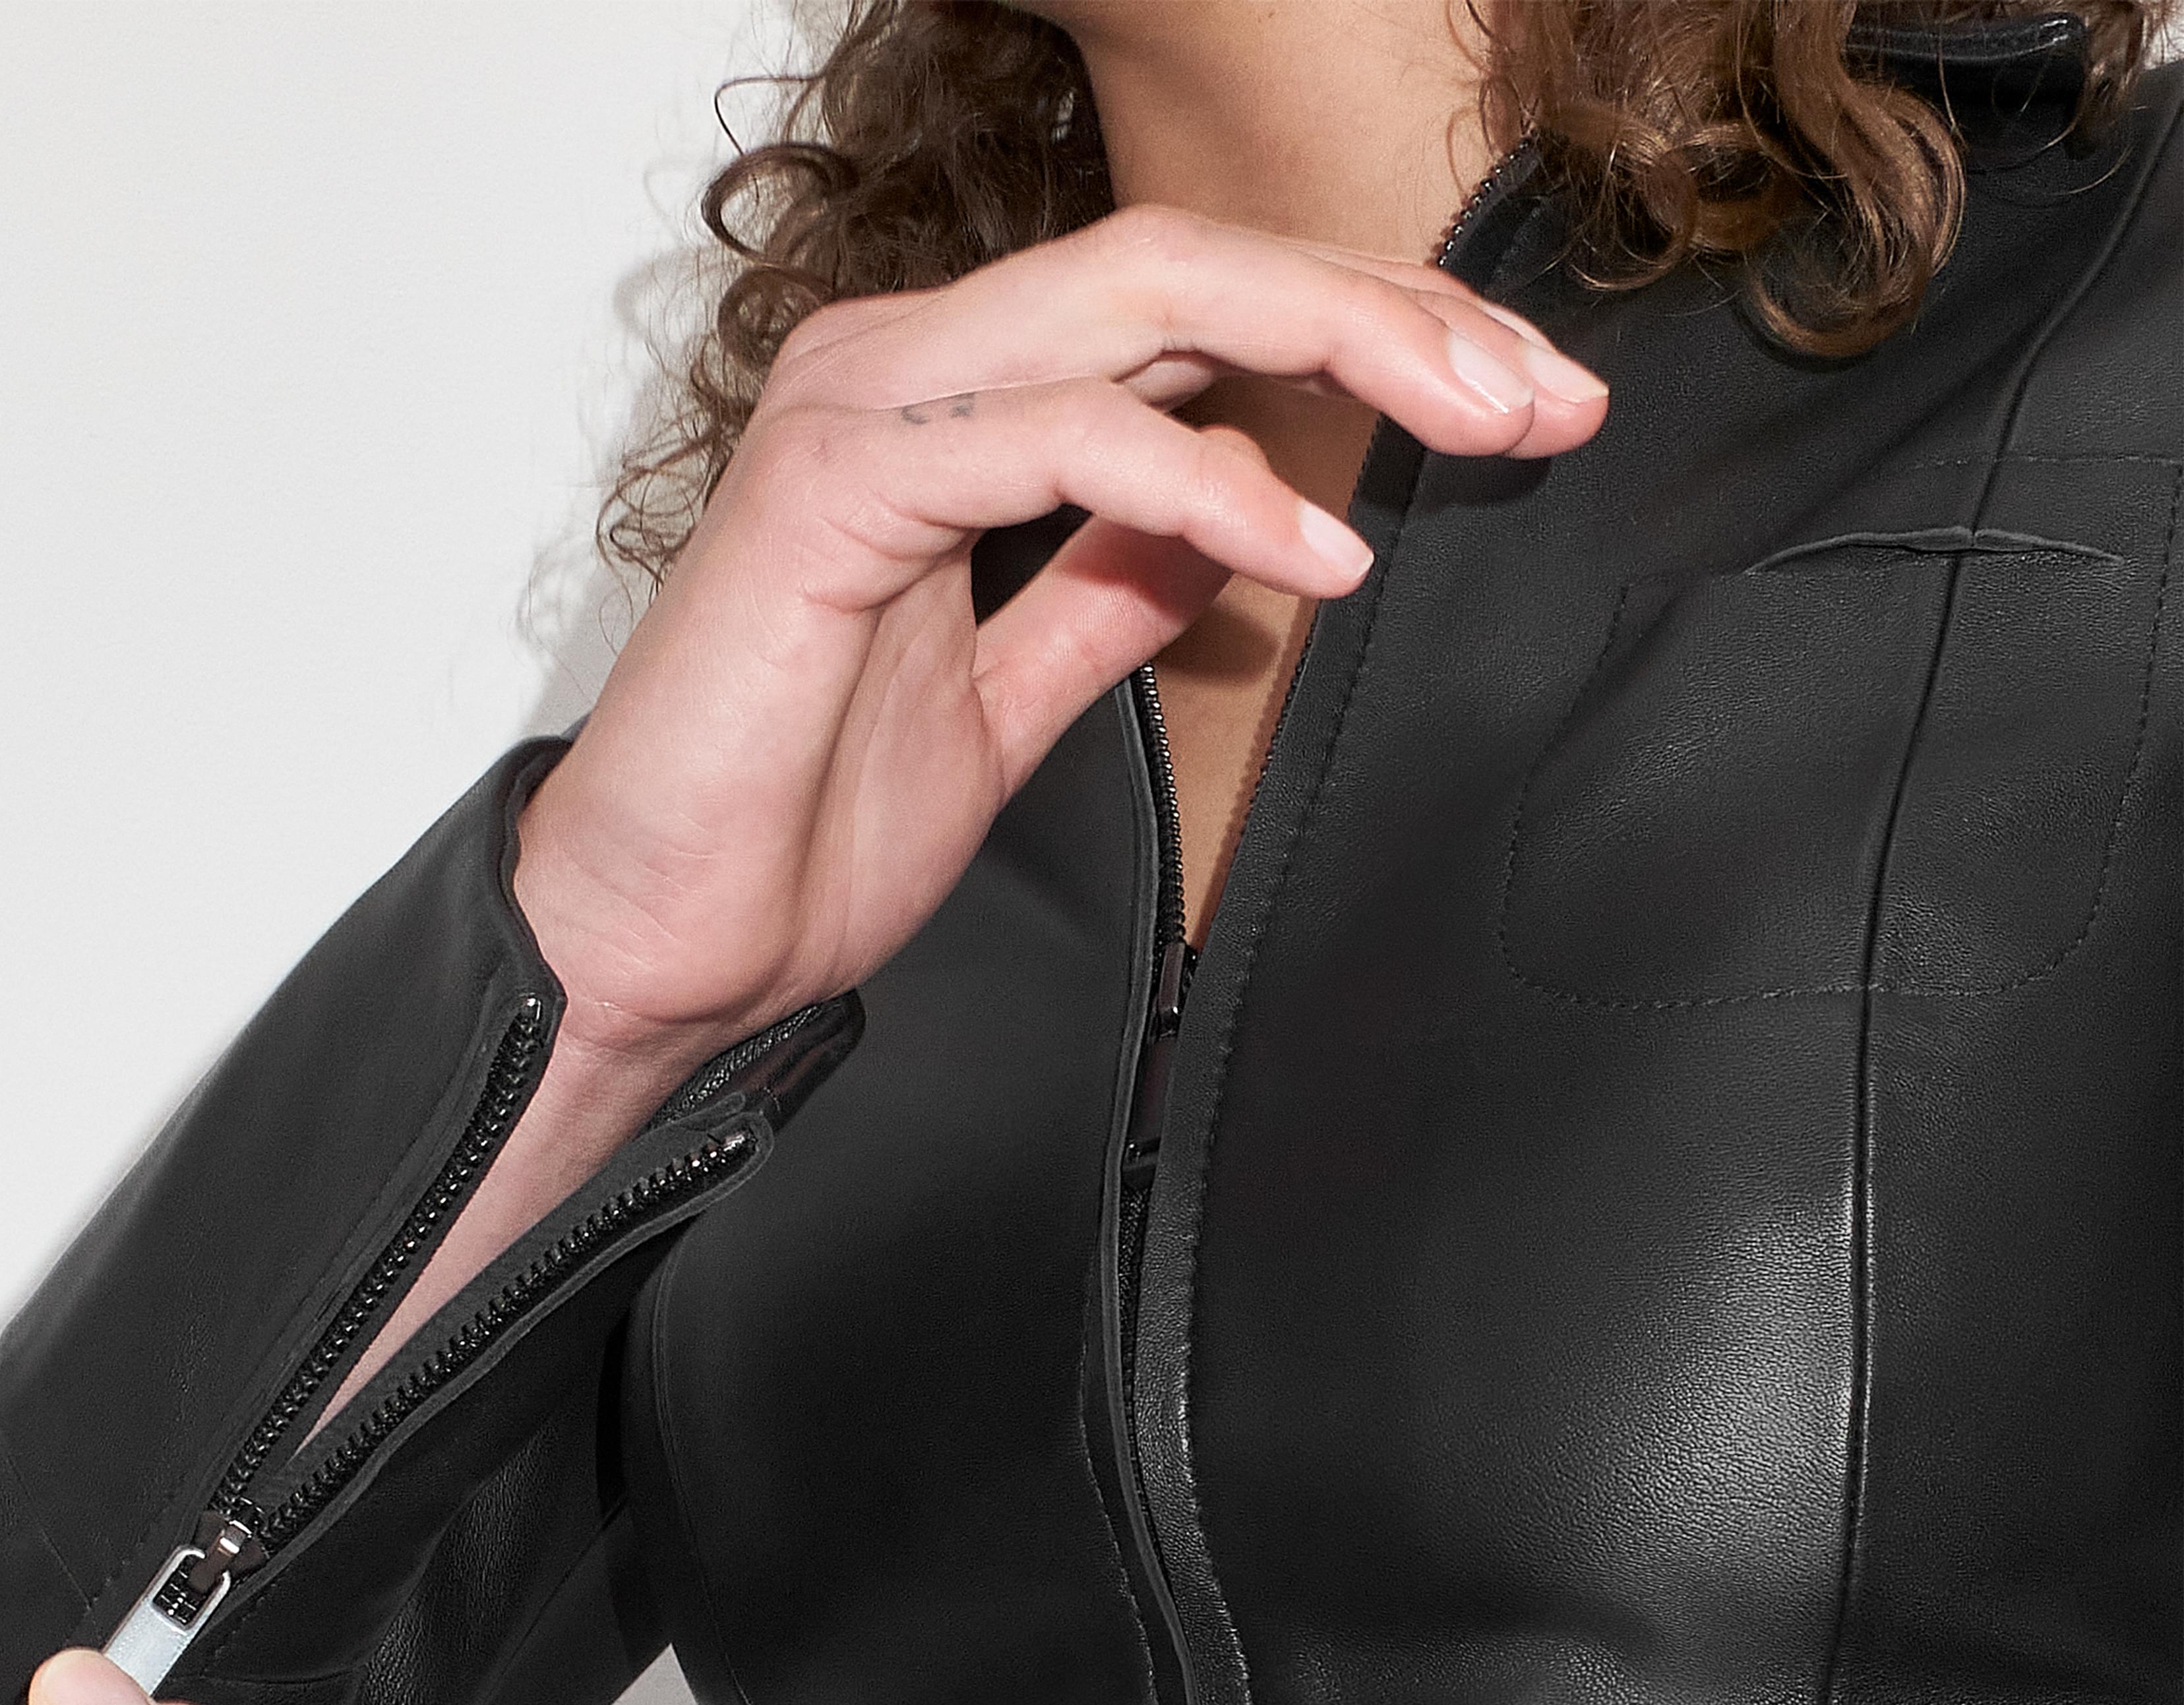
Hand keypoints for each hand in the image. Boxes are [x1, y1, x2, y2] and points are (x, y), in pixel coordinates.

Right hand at [512, 204, 1608, 1072]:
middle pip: (1195, 269)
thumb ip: (1101, 598)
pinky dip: (1205, 487)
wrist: (655, 943)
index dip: (1366, 339)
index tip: (1512, 406)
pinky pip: (1059, 438)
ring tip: (1474, 428)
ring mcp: (867, 410)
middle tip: (1541, 391)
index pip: (1194, 315)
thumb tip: (1215, 540)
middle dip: (1390, 315)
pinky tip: (1316, 549)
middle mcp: (909, 368)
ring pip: (1143, 305)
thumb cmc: (793, 832)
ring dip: (1336, 356)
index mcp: (951, 405)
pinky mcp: (836, 486)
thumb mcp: (1007, 704)